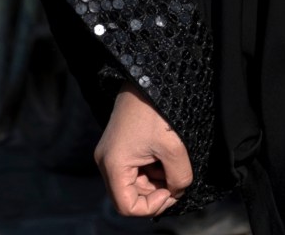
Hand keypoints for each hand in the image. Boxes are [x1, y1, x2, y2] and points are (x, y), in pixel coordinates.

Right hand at [95, 89, 190, 217]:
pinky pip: (135, 169)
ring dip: (156, 180)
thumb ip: (179, 179)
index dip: (152, 206)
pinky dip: (152, 168)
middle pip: (130, 196)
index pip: (127, 207)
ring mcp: (111, 153)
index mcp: (113, 164)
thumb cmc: (158, 111)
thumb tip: (177, 190)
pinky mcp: (119, 146)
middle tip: (175, 178)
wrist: (148, 77)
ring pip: (134, 183)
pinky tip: (163, 153)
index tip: (171, 190)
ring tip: (170, 160)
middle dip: (156, 192)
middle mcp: (106, 161)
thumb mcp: (174, 149)